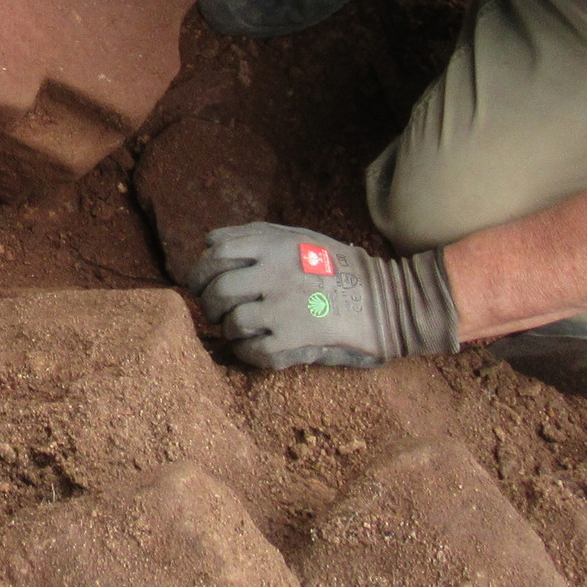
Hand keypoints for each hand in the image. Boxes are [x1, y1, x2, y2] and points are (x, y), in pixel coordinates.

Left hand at [186, 223, 458, 369]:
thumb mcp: (299, 236)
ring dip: (228, 328)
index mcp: (275, 245)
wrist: (385, 301)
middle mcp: (275, 273)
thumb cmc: (336, 266)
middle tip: (215, 309)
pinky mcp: (294, 340)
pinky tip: (252, 345)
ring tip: (238, 327)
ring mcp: (283, 308)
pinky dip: (244, 351)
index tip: (200, 282)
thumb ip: (254, 235)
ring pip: (231, 321)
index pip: (216, 253)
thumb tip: (209, 241)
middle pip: (217, 289)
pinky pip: (251, 350)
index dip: (200, 269)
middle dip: (208, 303)